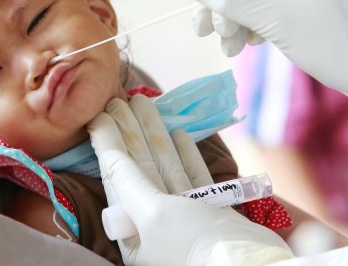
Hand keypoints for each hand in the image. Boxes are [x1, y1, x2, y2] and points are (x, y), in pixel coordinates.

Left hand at [88, 95, 291, 265]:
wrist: (247, 264)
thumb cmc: (191, 241)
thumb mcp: (151, 212)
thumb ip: (128, 180)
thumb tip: (108, 154)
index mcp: (133, 233)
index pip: (116, 178)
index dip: (108, 144)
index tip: (101, 115)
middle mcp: (155, 226)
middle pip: (140, 169)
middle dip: (130, 132)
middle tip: (122, 99)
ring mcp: (184, 218)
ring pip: (165, 166)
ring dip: (155, 135)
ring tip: (145, 103)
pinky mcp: (211, 213)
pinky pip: (193, 177)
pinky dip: (185, 154)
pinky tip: (178, 132)